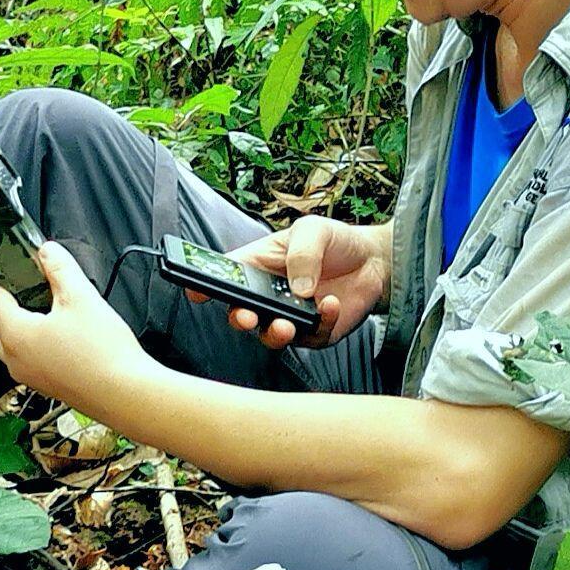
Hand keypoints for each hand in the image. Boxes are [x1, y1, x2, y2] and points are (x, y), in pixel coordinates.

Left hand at [0, 240, 151, 414]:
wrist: (127, 397)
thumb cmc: (104, 355)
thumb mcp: (81, 297)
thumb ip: (59, 268)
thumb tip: (47, 252)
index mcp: (15, 334)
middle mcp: (14, 358)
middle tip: (12, 272)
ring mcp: (28, 374)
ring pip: (8, 338)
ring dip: (14, 316)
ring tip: (39, 297)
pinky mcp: (44, 383)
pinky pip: (25, 353)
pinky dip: (30, 335)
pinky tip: (56, 326)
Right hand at [204, 216, 390, 350]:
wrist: (373, 261)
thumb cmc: (334, 241)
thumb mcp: (313, 231)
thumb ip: (302, 254)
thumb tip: (298, 288)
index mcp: (256, 266)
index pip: (224, 277)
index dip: (204, 284)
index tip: (196, 290)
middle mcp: (267, 296)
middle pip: (241, 313)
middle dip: (239, 318)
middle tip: (246, 317)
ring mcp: (289, 317)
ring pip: (271, 335)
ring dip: (275, 333)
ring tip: (288, 324)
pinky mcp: (314, 333)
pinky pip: (310, 338)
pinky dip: (320, 324)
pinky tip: (330, 305)